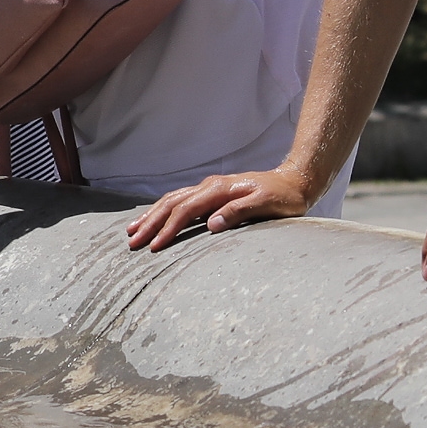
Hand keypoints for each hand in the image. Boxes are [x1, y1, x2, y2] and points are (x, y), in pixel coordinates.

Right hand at [127, 164, 322, 249]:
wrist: (295, 181)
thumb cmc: (284, 198)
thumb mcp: (266, 205)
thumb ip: (238, 212)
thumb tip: (210, 224)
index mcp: (219, 189)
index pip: (185, 210)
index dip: (168, 228)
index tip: (153, 246)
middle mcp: (210, 186)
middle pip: (171, 203)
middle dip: (150, 223)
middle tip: (131, 241)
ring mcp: (209, 188)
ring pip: (172, 199)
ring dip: (151, 215)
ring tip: (132, 230)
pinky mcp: (212, 194)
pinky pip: (180, 200)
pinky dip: (163, 210)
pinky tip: (155, 218)